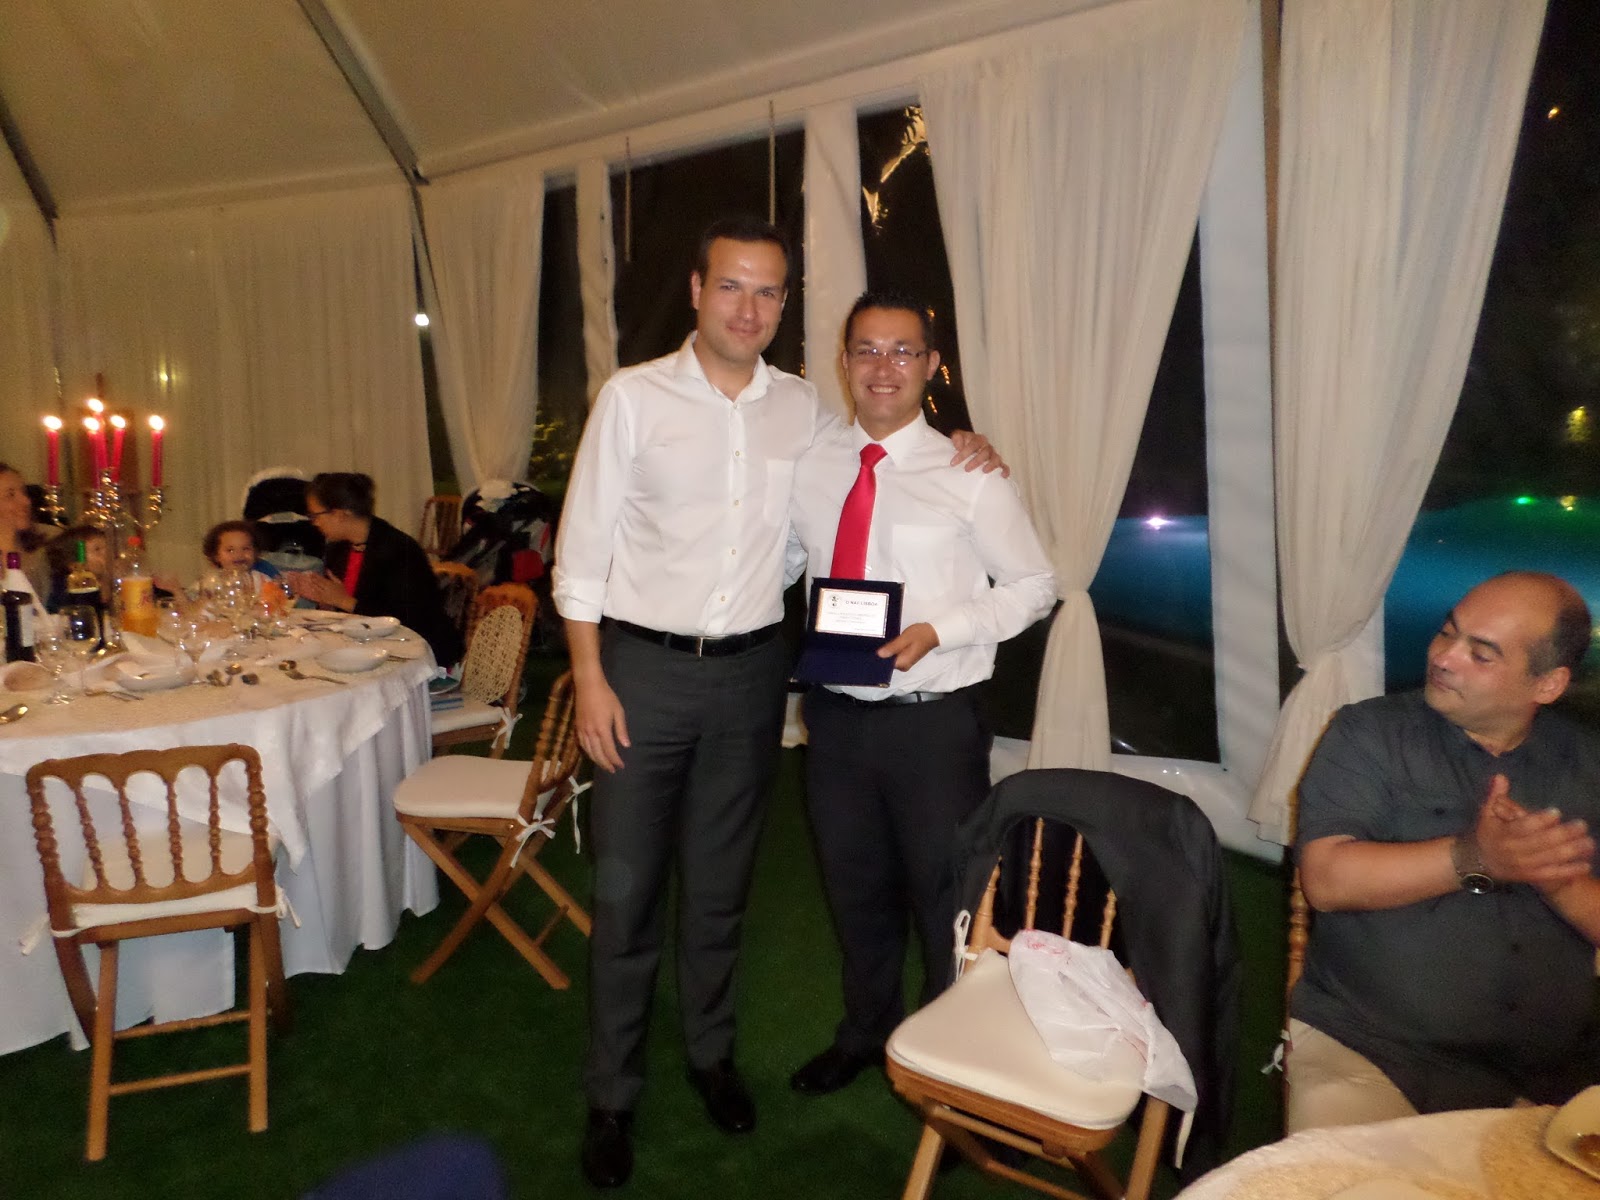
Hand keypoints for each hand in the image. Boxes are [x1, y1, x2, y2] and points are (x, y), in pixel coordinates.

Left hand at [286, 570, 352, 611]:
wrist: (345, 602)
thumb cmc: (342, 592)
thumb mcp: (339, 582)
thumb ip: (331, 575)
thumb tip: (326, 569)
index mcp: (327, 583)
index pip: (315, 577)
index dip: (305, 574)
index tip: (298, 571)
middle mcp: (322, 588)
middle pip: (308, 582)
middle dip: (298, 578)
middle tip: (289, 574)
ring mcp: (319, 594)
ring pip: (307, 588)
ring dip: (298, 585)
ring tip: (290, 581)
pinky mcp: (318, 600)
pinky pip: (309, 596)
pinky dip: (302, 593)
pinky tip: (296, 590)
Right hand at [574, 674, 629, 772]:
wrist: (587, 685)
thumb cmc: (606, 696)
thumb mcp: (618, 711)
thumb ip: (621, 730)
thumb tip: (626, 745)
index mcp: (602, 730)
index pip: (609, 751)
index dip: (615, 760)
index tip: (621, 766)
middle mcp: (591, 734)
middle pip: (598, 754)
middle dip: (606, 764)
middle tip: (613, 770)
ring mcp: (582, 731)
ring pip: (589, 751)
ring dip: (597, 760)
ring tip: (604, 765)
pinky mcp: (577, 727)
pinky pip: (582, 745)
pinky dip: (587, 752)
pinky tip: (592, 754)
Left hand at [876, 621, 939, 670]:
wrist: (933, 633)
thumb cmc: (920, 634)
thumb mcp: (905, 638)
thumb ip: (893, 647)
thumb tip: (879, 654)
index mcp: (903, 663)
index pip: (885, 665)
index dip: (877, 659)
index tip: (869, 651)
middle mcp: (903, 666)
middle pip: (887, 663)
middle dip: (881, 655)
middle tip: (873, 644)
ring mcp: (904, 663)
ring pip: (890, 659)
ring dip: (886, 652)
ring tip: (879, 643)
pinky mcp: (905, 658)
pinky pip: (894, 657)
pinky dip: (891, 651)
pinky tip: (887, 644)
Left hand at [948, 429, 1008, 475]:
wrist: (969, 447)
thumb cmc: (963, 444)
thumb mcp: (958, 437)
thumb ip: (957, 438)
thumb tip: (958, 445)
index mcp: (978, 439)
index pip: (973, 444)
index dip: (963, 453)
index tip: (953, 463)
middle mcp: (987, 446)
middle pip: (985, 452)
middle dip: (976, 461)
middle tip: (966, 469)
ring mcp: (993, 455)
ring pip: (996, 458)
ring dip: (991, 465)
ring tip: (984, 471)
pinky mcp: (998, 464)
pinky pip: (1004, 466)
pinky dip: (1004, 470)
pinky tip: (1002, 476)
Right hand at [1474, 773, 1594, 890]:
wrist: (1479, 862)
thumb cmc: (1487, 832)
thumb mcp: (1486, 813)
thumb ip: (1495, 795)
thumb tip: (1501, 776)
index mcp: (1502, 834)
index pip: (1523, 827)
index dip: (1540, 820)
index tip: (1556, 812)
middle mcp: (1513, 851)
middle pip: (1541, 843)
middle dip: (1563, 834)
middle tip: (1582, 825)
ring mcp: (1523, 866)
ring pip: (1550, 859)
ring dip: (1571, 852)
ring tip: (1589, 843)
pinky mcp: (1530, 876)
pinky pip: (1552, 874)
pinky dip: (1569, 871)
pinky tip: (1585, 865)